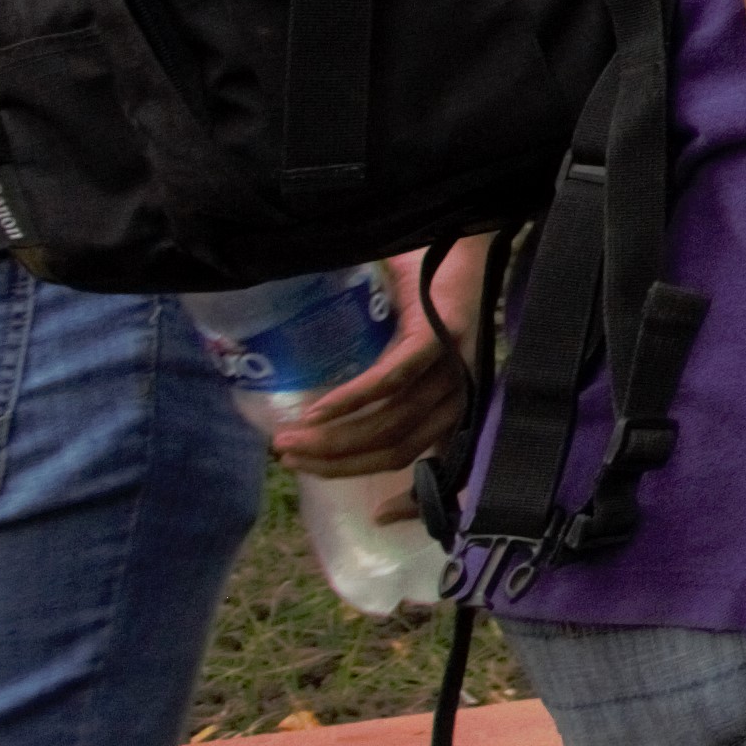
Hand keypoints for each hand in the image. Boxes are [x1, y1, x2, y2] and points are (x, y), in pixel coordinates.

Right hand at [270, 237, 498, 509]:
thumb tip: (313, 407)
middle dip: (337, 463)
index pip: (439, 461)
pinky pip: (392, 380)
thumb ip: (373, 375)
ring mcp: (451, 365)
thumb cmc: (422, 284)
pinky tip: (318, 412)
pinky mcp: (438, 338)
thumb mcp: (398, 343)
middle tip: (288, 459)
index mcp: (453, 398)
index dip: (416, 500)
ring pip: (391, 423)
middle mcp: (458, 390)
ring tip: (289, 441)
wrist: (452, 227)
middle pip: (396, 448)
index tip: (377, 518)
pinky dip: (352, 400)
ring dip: (335, 440)